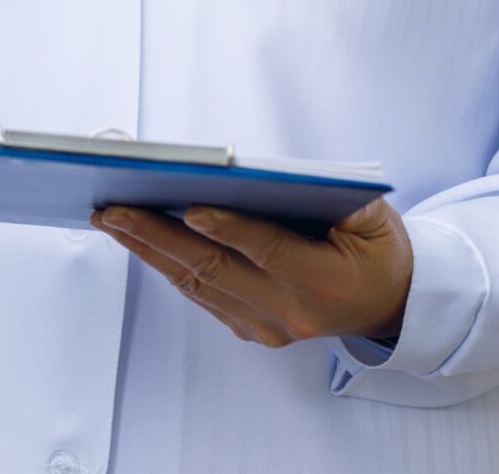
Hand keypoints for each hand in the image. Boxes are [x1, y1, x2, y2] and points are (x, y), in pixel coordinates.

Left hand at [91, 199, 412, 346]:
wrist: (389, 303)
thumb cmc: (373, 245)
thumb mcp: (368, 214)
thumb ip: (325, 194)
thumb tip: (259, 172)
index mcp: (326, 280)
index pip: (269, 251)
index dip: (230, 229)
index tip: (189, 207)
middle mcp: (291, 312)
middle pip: (214, 270)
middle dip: (158, 236)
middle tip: (115, 208)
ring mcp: (267, 326)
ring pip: (196, 283)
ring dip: (147, 249)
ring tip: (109, 217)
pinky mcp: (249, 327)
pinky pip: (199, 292)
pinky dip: (164, 262)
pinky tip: (134, 237)